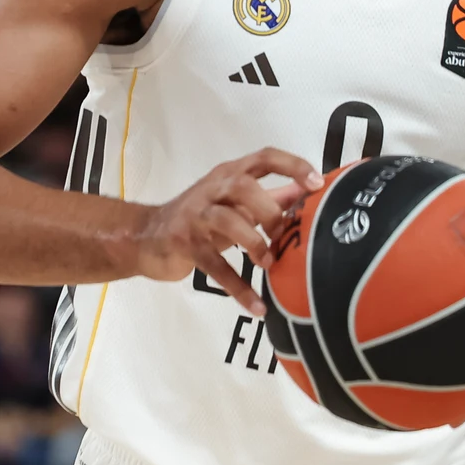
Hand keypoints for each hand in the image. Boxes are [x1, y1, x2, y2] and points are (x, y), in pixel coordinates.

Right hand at [135, 148, 322, 315]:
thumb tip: (310, 194)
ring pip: (227, 220)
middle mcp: (213, 188)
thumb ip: (271, 197)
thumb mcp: (235, 203)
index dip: (292, 166)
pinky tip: (257, 306)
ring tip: (269, 263)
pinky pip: (214, 265)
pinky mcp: (185, 244)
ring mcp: (196, 215)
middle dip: (271, 211)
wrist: (146, 237)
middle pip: (244, 185)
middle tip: (284, 236)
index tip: (318, 183)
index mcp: (230, 174)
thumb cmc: (200, 217)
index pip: (264, 157)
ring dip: (254, 242)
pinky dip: (238, 287)